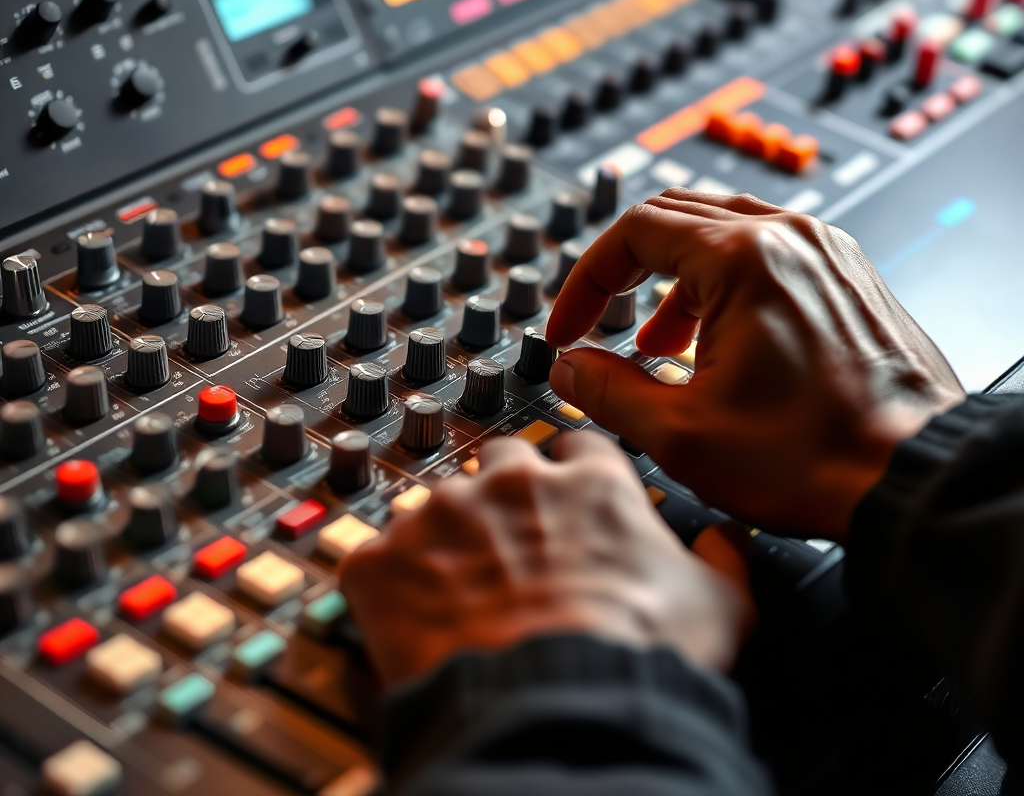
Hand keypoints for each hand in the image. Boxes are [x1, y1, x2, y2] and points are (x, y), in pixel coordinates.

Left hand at [339, 431, 752, 687]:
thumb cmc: (636, 657)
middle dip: (504, 495)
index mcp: (587, 484)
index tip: (567, 502)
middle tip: (508, 548)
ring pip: (435, 505)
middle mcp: (511, 482)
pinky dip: (390, 583)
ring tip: (460, 595)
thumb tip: (725, 541)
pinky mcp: (383, 559)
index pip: (576, 450)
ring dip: (446, 539)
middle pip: (500, 462)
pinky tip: (413, 619)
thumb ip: (722, 560)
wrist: (556, 710)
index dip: (573, 479)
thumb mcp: (717, 607)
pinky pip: (375, 556)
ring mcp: (441, 515)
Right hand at [546, 191, 964, 539]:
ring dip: (675, 279)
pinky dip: (724, 283)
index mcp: (743, 257)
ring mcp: (825, 251)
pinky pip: (768, 252)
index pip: (633, 232)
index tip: (570, 328)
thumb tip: (570, 370)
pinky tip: (720, 341)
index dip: (586, 281)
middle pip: (674, 216)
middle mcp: (788, 236)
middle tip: (601, 320)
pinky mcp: (847, 275)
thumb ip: (608, 392)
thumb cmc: (817, 458)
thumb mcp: (682, 434)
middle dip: (626, 271)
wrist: (918, 479)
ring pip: (722, 231)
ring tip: (660, 343)